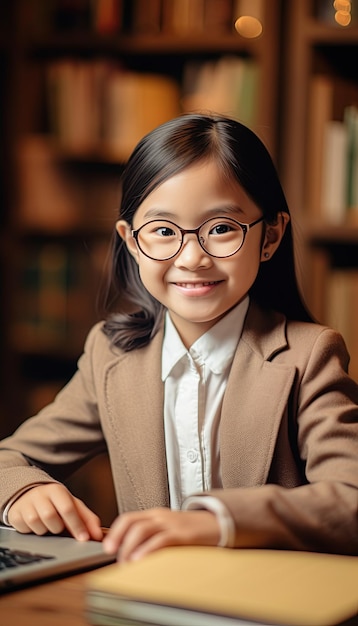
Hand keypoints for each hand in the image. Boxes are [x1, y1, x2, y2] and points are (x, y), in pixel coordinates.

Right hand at [7, 483, 102, 541]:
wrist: (30, 495)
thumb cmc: (56, 503)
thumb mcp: (73, 506)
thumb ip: (88, 519)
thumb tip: (98, 535)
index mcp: (57, 490)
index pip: (68, 508)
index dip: (77, 525)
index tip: (83, 539)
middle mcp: (40, 495)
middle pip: (51, 517)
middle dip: (58, 528)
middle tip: (60, 528)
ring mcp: (26, 504)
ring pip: (38, 526)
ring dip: (46, 531)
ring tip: (49, 526)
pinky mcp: (15, 515)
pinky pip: (26, 530)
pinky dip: (33, 532)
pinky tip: (37, 526)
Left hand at [102, 507, 219, 561]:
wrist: (219, 525)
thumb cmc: (194, 531)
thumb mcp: (170, 530)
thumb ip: (153, 536)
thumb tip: (132, 553)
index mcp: (156, 515)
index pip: (129, 518)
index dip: (115, 531)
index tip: (107, 547)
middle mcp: (161, 516)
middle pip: (131, 522)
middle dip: (117, 538)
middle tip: (110, 554)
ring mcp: (171, 524)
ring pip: (142, 530)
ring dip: (129, 547)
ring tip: (125, 562)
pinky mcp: (182, 534)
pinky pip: (161, 540)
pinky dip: (147, 550)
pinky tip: (141, 560)